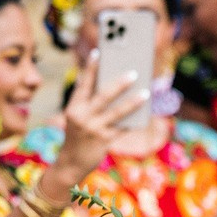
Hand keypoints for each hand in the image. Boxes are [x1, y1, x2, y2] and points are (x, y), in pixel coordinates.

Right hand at [52, 53, 148, 187]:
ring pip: (117, 112)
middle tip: (134, 72)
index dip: (91, 68)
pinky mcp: (103, 141)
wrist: (71, 163)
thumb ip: (91, 104)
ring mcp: (93, 129)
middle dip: (119, 83)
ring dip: (133, 101)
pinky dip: (134, 120)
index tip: (99, 52)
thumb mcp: (78, 118)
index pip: (83, 83)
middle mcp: (81, 116)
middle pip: (103, 95)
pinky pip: (123, 128)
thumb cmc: (79, 136)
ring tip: (146, 93)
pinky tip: (146, 113)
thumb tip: (115, 88)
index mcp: (73, 107)